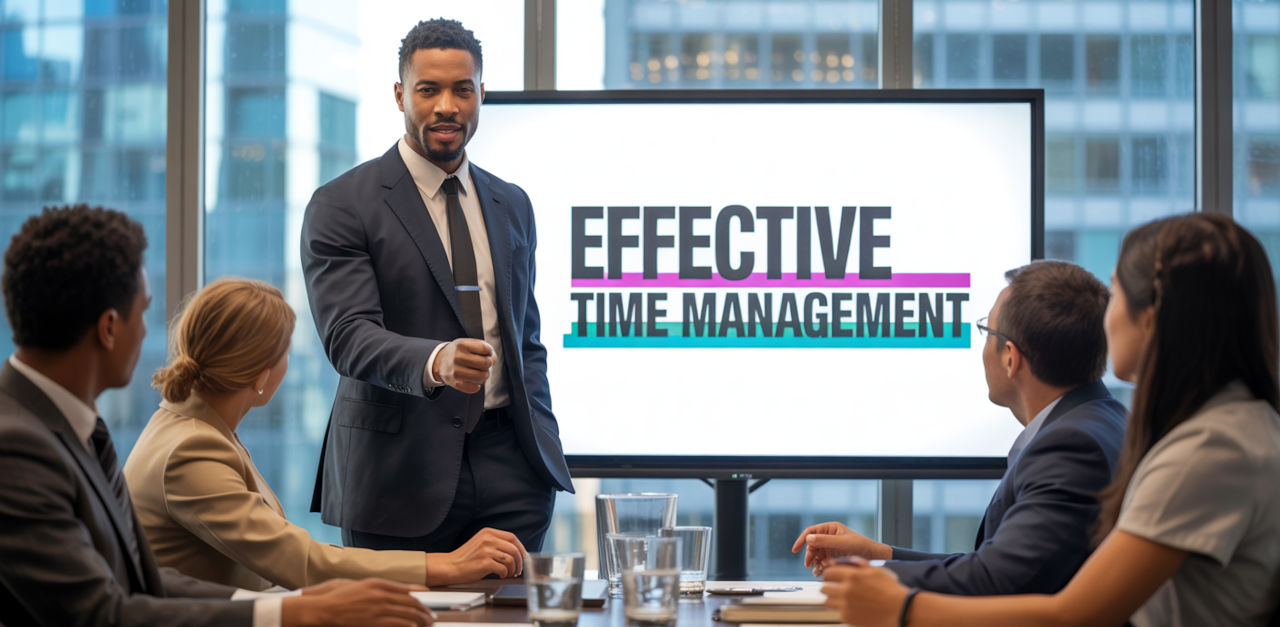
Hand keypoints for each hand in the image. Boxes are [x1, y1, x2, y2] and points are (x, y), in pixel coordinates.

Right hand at [285, 578, 433, 626]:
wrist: (322, 609)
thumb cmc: (336, 598)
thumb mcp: (358, 584)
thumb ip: (377, 586)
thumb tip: (394, 589)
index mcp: (377, 583)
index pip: (407, 590)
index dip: (419, 598)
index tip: (425, 603)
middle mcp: (381, 594)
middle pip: (410, 602)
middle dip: (423, 611)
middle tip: (430, 617)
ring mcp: (378, 608)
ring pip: (408, 614)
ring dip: (420, 620)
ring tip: (426, 624)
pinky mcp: (374, 622)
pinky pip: (398, 624)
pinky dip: (408, 626)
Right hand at [427, 527, 526, 583]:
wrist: (450, 566)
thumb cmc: (466, 557)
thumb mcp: (481, 542)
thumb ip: (496, 543)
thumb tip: (516, 552)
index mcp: (488, 532)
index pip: (512, 537)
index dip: (521, 548)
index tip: (524, 557)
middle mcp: (488, 539)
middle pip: (514, 549)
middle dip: (519, 562)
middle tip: (518, 570)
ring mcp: (486, 550)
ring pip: (510, 559)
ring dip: (512, 569)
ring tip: (508, 573)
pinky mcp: (484, 562)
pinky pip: (503, 568)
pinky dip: (505, 574)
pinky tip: (500, 575)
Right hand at [433, 339, 494, 392]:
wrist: (439, 362)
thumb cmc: (459, 352)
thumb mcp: (468, 344)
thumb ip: (484, 348)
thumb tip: (494, 360)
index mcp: (461, 345)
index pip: (486, 349)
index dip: (489, 352)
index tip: (486, 353)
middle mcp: (457, 357)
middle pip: (486, 363)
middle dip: (488, 364)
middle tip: (483, 364)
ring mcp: (456, 371)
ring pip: (482, 377)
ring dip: (484, 375)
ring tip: (479, 372)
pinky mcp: (455, 383)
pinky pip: (475, 388)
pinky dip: (477, 384)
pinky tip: (472, 379)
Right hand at [791, 521, 890, 575]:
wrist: (874, 557)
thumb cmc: (861, 546)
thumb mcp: (843, 543)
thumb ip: (825, 540)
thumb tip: (809, 538)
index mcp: (831, 529)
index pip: (811, 532)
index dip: (802, 540)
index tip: (795, 550)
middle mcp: (829, 537)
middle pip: (812, 545)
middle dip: (810, 555)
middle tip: (810, 565)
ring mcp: (831, 548)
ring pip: (816, 555)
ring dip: (815, 563)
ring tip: (818, 571)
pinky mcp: (833, 557)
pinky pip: (822, 562)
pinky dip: (820, 567)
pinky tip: (822, 572)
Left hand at [821, 561, 906, 626]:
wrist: (900, 609)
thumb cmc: (891, 590)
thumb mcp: (875, 570)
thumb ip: (857, 564)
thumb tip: (842, 561)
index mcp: (852, 576)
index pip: (828, 572)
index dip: (830, 574)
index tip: (832, 577)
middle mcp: (847, 590)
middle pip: (824, 587)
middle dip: (829, 586)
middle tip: (836, 588)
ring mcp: (846, 605)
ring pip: (828, 601)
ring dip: (833, 599)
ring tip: (843, 598)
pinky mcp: (848, 617)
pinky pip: (838, 612)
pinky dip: (843, 610)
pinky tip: (853, 607)